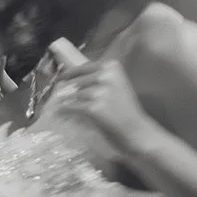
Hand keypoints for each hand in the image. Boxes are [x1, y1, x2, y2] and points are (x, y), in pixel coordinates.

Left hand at [43, 39, 158, 162]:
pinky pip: (71, 107)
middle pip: (75, 82)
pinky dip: (64, 111)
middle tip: (62, 99)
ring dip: (65, 102)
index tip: (61, 79)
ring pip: (73, 94)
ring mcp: (100, 92)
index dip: (69, 74)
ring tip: (63, 108)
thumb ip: (96, 78)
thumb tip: (66, 78)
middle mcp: (106, 76)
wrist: (136, 130)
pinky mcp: (93, 107)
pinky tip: (60, 114)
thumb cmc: (124, 109)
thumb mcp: (114, 85)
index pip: (82, 68)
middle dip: (68, 91)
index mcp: (111, 66)